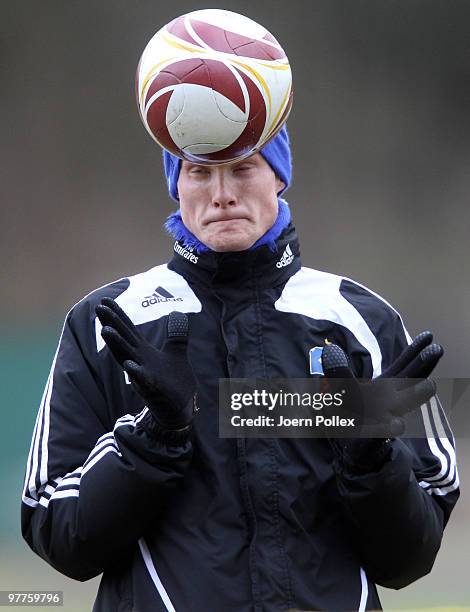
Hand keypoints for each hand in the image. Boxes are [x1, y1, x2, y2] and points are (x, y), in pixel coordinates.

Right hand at [95, 298, 196, 430]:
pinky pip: (143, 382)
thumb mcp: (176, 353)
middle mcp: (140, 362)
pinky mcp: (155, 391)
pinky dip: (136, 374)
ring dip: (117, 345)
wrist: (180, 409)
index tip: (104, 300)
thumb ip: (175, 334)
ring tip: (106, 330)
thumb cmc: (173, 381)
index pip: (128, 330)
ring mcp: (145, 377)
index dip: (117, 315)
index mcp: (144, 352)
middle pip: (123, 340)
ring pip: (127, 359)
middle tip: (98, 308)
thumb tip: (177, 313)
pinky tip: (130, 365)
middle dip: (111, 324)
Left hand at [321, 331, 442, 469]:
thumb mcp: (342, 390)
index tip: (428, 336)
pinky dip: (388, 428)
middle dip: (420, 366)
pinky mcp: (373, 439)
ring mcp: (385, 419)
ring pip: (403, 405)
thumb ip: (339, 371)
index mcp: (386, 388)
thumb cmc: (350, 416)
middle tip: (436, 350)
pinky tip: (395, 425)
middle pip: (410, 380)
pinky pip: (382, 433)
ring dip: (415, 395)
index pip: (403, 367)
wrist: (351, 451)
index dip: (414, 352)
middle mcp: (392, 402)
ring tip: (429, 385)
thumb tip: (329, 350)